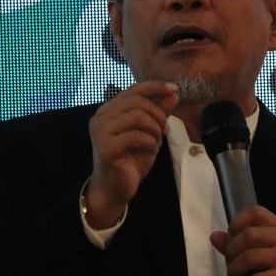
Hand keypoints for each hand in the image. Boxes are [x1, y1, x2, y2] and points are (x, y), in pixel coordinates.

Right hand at [85, 80, 178, 227]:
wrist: (115, 189)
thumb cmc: (131, 159)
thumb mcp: (149, 133)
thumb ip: (159, 113)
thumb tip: (173, 93)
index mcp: (109, 110)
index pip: (134, 90)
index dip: (155, 86)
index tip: (174, 88)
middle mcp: (100, 117)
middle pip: (137, 101)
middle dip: (157, 114)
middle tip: (164, 130)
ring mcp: (100, 132)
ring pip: (137, 116)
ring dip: (154, 129)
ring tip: (156, 142)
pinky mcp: (106, 148)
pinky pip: (136, 136)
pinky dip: (150, 142)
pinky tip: (150, 150)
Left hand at [210, 206, 275, 275]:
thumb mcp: (265, 254)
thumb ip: (240, 245)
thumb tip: (215, 236)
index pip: (255, 212)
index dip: (236, 222)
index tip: (230, 238)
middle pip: (249, 235)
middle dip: (231, 252)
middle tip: (230, 265)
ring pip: (250, 258)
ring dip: (234, 270)